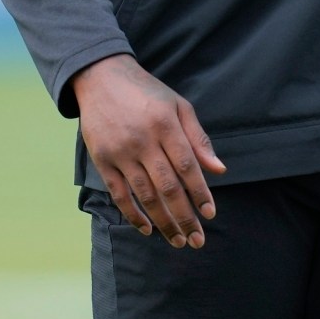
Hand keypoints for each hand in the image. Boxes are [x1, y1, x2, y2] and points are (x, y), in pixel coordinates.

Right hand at [69, 54, 224, 248]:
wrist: (101, 78)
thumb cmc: (147, 92)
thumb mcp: (178, 106)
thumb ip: (198, 138)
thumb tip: (218, 170)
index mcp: (165, 125)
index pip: (187, 166)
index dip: (199, 192)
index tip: (210, 213)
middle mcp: (142, 140)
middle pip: (167, 187)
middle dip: (184, 217)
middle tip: (198, 240)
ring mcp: (120, 152)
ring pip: (144, 195)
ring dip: (163, 222)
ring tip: (178, 240)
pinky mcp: (102, 160)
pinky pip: (119, 194)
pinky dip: (133, 214)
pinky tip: (147, 229)